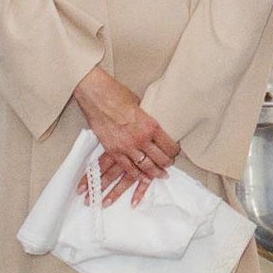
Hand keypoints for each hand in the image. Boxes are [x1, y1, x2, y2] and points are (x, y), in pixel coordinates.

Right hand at [73, 64, 171, 199]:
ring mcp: (127, 147)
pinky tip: (144, 177)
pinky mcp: (114, 151)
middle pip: (161, 159)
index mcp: (151, 125)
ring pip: (146, 166)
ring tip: (161, 174)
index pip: (170, 145)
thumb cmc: (117, 95)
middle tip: (170, 164)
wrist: (97, 97)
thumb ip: (147, 119)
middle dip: (167, 163)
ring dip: (155, 172)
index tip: (176, 152)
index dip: (175, 151)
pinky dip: (138, 175)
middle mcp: (141, 139)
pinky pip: (129, 168)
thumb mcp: (141, 105)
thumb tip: (151, 125)